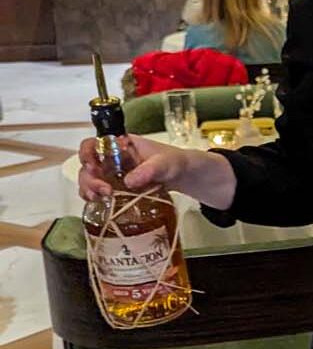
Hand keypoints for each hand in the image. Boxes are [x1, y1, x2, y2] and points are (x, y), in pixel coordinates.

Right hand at [77, 135, 235, 209]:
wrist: (189, 177)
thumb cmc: (178, 163)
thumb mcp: (168, 162)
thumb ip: (151, 169)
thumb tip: (129, 181)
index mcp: (122, 145)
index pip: (94, 143)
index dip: (87, 153)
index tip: (92, 167)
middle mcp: (114, 159)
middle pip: (89, 165)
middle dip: (89, 179)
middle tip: (103, 191)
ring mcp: (116, 175)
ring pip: (92, 180)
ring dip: (90, 190)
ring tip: (100, 199)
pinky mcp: (120, 189)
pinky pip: (102, 193)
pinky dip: (98, 199)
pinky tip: (102, 205)